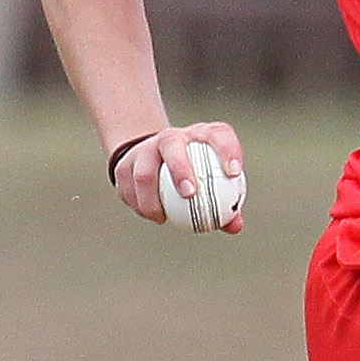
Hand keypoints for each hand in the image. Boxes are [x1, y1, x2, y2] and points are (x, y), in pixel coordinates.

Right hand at [111, 124, 246, 232]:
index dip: (227, 150)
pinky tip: (153, 216)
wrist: (154, 158)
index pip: (217, 134)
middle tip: (189, 194)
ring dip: (151, 197)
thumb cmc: (197, 173)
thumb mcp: (214, 182)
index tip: (233, 173)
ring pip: (143, 171)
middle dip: (180, 168)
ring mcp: (144, 149)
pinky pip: (128, 188)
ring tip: (162, 217)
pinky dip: (139, 205)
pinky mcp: (124, 164)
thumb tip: (235, 226)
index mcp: (200, 135)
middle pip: (171, 144)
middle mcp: (171, 136)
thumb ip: (226, 203)